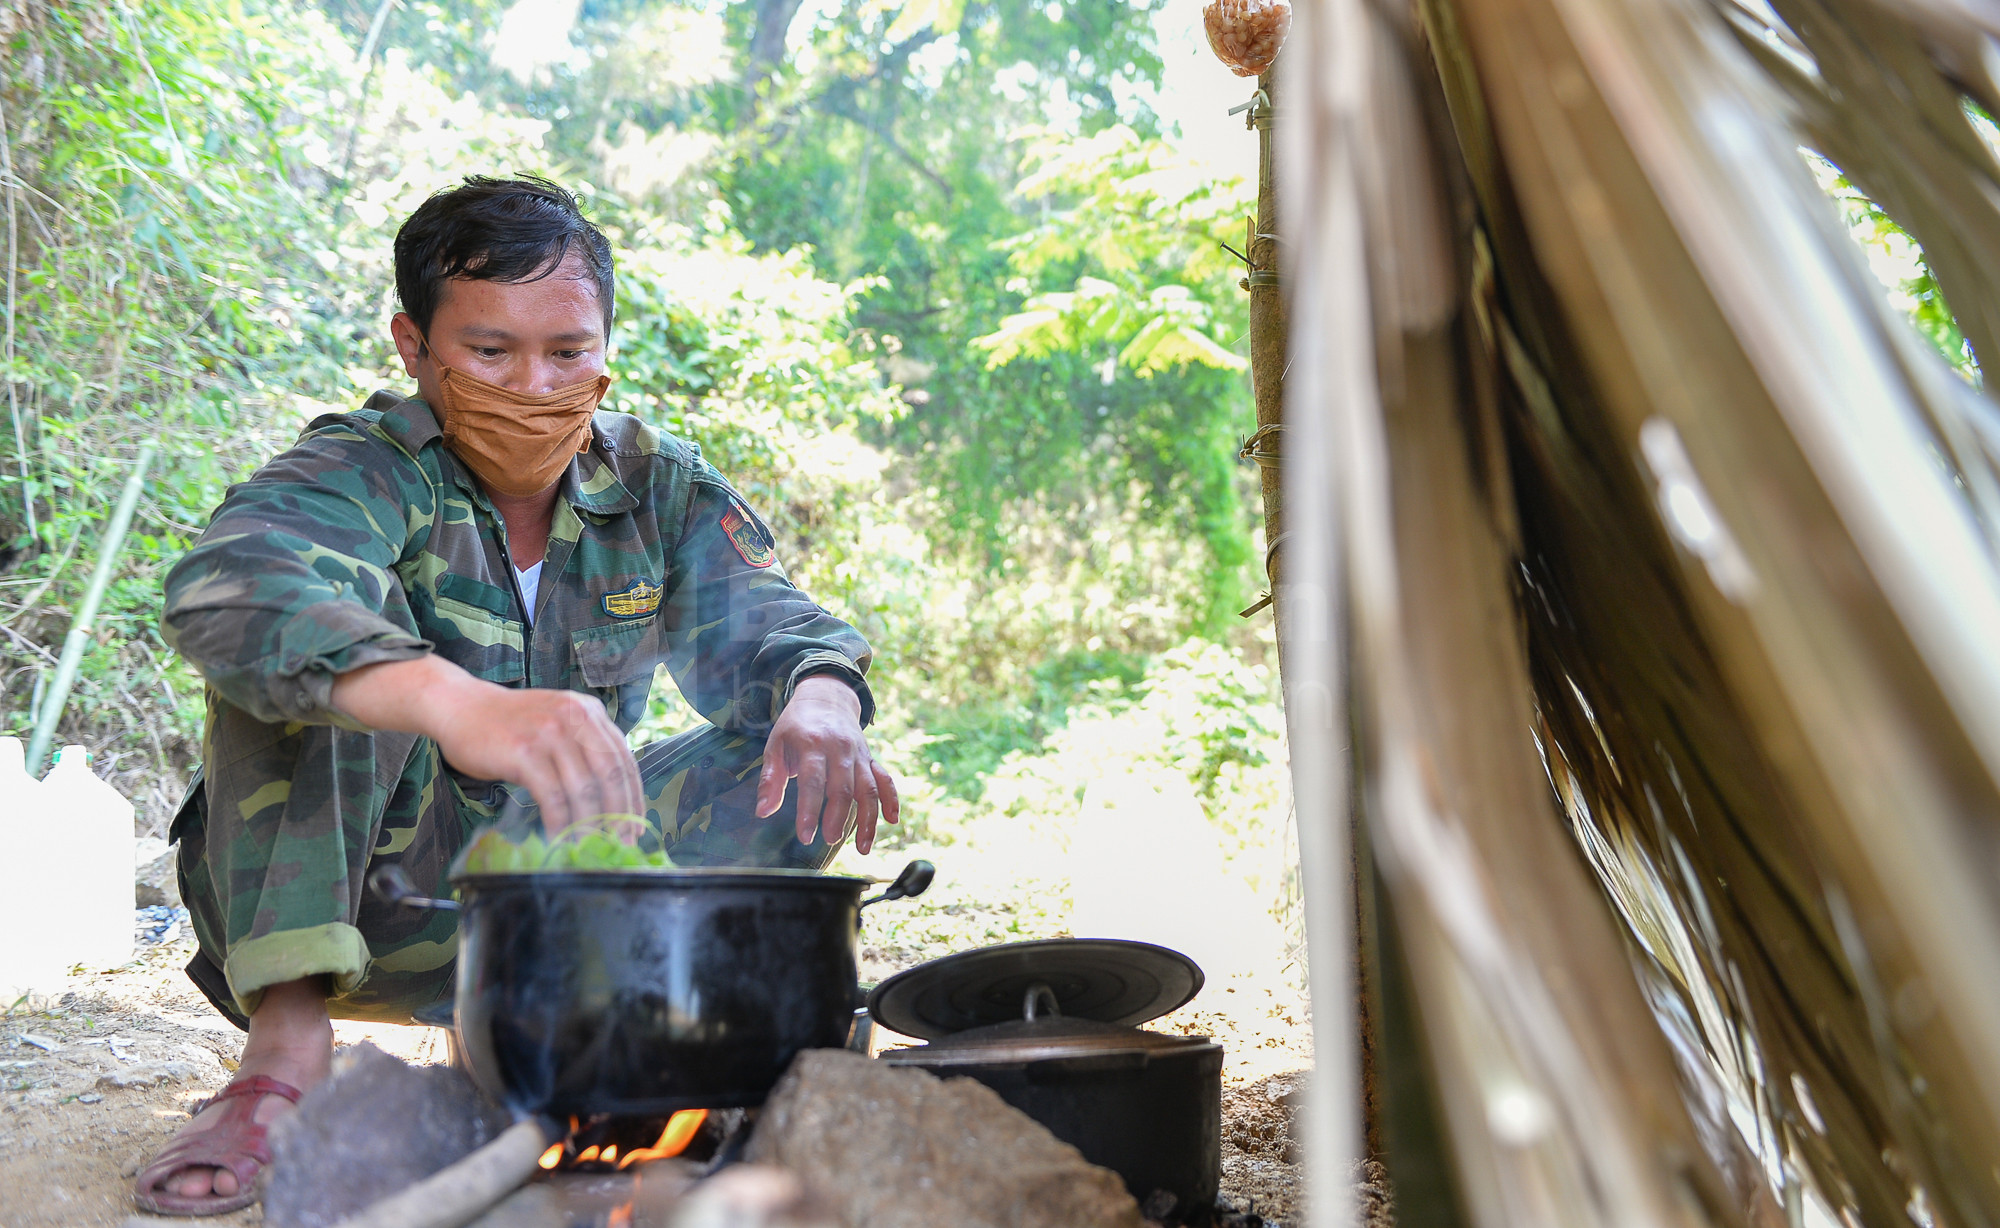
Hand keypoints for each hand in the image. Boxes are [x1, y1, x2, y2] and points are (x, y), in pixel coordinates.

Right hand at [331, 655, 642, 834]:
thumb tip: (609, 796)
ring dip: (590, 824)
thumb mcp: (556, 722)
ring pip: (583, 788)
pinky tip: (559, 839)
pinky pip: (553, 796)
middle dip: (619, 814)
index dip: (633, 795)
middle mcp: (575, 717)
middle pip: (610, 774)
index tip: (635, 825)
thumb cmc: (508, 724)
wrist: (460, 707)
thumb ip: (582, 746)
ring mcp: (550, 733)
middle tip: (619, 843)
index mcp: (589, 712)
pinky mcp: (525, 751)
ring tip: (589, 847)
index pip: (623, 758)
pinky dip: (560, 823)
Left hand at [755, 675, 899, 854]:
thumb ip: (770, 780)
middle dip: (838, 817)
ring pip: (868, 789)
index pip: (812, 782)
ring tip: (863, 847)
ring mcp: (859, 754)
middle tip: (830, 839)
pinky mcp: (870, 758)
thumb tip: (763, 812)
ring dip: (868, 819)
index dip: (809, 811)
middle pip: (843, 788)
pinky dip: (891, 799)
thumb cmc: (796, 726)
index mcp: (812, 744)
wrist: (826, 697)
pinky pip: (884, 779)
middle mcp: (840, 749)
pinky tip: (892, 820)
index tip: (805, 836)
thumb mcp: (775, 745)